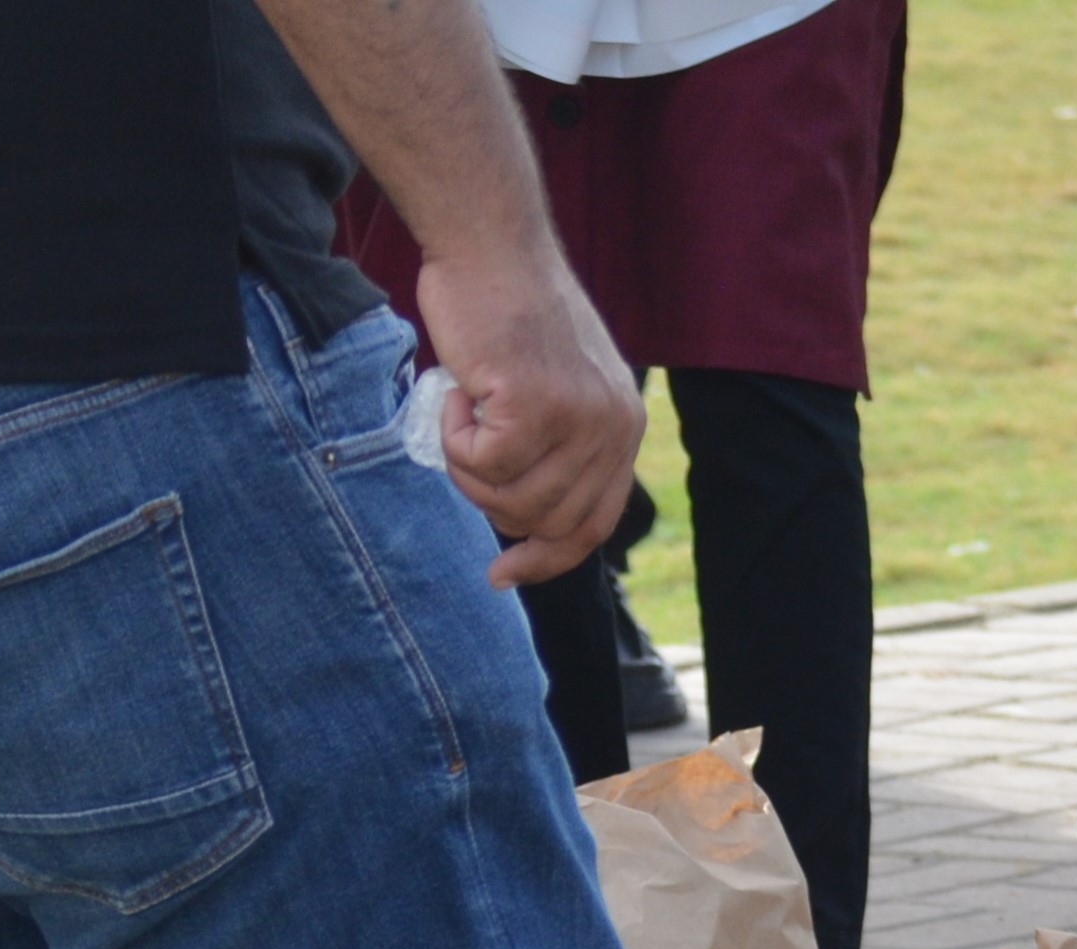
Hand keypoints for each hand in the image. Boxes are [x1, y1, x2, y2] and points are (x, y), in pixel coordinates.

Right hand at [407, 247, 642, 587]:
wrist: (491, 247)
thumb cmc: (508, 312)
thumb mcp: (557, 386)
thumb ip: (558, 446)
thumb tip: (526, 518)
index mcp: (622, 427)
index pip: (593, 524)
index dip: (547, 559)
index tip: (503, 574)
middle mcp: (612, 427)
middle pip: (546, 522)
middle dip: (491, 502)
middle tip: (465, 450)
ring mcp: (577, 418)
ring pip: (508, 500)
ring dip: (467, 468)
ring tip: (462, 413)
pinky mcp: (535, 406)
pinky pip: (480, 465)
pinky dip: (453, 436)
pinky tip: (458, 390)